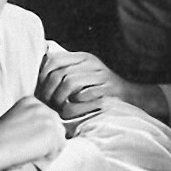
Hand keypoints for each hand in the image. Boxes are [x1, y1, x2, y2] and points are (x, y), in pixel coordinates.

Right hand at [0, 97, 65, 170]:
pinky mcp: (51, 132)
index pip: (48, 120)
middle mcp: (41, 105)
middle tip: (28, 150)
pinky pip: (59, 149)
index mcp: (31, 101)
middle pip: (56, 128)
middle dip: (47, 142)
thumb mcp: (15, 122)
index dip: (40, 135)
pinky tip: (32, 155)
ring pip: (59, 139)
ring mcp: (48, 118)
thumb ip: (31, 123)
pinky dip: (48, 156)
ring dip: (48, 149)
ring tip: (29, 153)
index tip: (26, 142)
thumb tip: (46, 139)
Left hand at [38, 50, 155, 118]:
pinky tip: (71, 112)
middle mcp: (91, 63)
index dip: (41, 76)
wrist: (133, 97)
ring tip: (58, 109)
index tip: (39, 91)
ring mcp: (100, 75)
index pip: (52, 59)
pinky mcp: (107, 89)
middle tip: (46, 104)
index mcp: (82, 58)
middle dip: (49, 91)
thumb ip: (65, 71)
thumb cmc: (102, 90)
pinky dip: (74, 105)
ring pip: (69, 81)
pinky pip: (83, 95)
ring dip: (60, 98)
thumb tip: (38, 76)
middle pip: (59, 73)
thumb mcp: (84, 74)